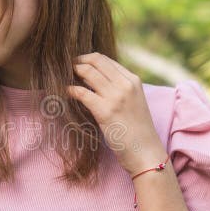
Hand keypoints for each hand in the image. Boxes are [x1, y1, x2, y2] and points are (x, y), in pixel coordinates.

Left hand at [66, 52, 165, 174]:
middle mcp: (125, 84)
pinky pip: (81, 92)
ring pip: (87, 72)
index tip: (76, 64)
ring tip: (63, 78)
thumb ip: (119, 88)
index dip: (87, 59)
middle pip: (95, 61)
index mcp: (133, 80)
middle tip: (66, 68)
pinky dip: (70, 90)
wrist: (146, 152)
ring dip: (72, 72)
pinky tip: (65, 92)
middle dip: (77, 61)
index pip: (104, 59)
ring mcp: (116, 97)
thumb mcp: (133, 101)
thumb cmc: (137, 130)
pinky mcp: (105, 111)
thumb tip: (93, 80)